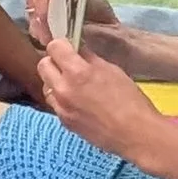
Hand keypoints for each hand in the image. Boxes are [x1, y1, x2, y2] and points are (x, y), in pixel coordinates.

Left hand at [38, 36, 164, 162]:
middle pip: (43, 65)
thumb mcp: (112, 71)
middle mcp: (63, 89)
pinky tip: (78, 101)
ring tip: (74, 84)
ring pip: (46, 85)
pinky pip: (54, 103)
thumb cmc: (129, 101)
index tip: (68, 47)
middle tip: (69, 64)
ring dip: (55, 81)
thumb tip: (78, 49)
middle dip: (54, 61)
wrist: (135, 134)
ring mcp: (61, 107)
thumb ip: (90, 59)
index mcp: (77, 72)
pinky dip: (61, 98)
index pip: (53, 47)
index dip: (61, 45)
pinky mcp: (63, 121)